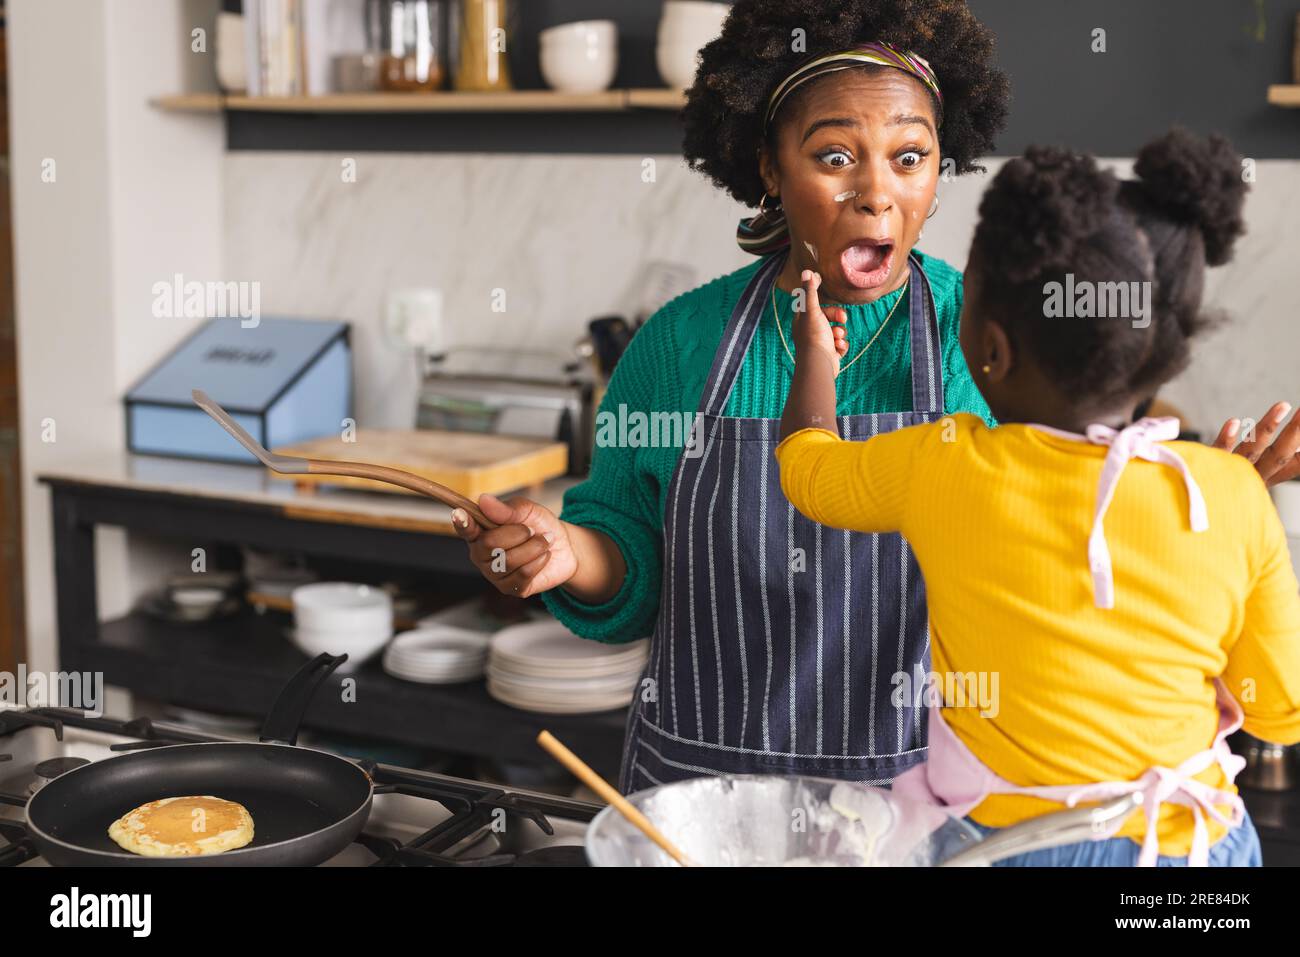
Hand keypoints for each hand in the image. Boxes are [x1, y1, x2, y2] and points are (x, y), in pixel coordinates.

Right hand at [450, 494, 577, 597]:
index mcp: (480, 531)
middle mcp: (481, 554)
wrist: (563, 547)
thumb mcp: (528, 510)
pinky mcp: (510, 588)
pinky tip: (543, 556)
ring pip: (509, 561)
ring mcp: (493, 574)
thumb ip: (507, 509)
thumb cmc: (539, 525)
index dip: (461, 522)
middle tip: (532, 530)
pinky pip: (523, 574)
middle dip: (518, 533)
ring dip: (533, 547)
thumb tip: (483, 500)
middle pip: (490, 543)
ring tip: (542, 542)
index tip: (459, 514)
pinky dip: (539, 561)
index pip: (465, 528)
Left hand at [792, 269, 848, 376]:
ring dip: (840, 333)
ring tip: (837, 338)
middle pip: (828, 317)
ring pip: (836, 331)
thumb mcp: (812, 311)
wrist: (819, 366)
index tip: (824, 284)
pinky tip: (838, 348)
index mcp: (802, 321)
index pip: (812, 303)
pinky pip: (840, 345)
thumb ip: (810, 291)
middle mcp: (810, 332)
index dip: (819, 297)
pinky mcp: (830, 355)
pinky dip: (841, 346)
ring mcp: (820, 344)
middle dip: (837, 317)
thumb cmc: (814, 337)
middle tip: (842, 318)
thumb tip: (807, 272)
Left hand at [1212, 402, 1299, 487]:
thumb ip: (1269, 466)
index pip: (1291, 466)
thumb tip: (1292, 449)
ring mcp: (1229, 474)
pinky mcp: (1206, 471)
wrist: (1181, 518)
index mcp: (1262, 480)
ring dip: (1268, 426)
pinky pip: (1218, 454)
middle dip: (1295, 433)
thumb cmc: (1219, 491)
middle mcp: (1250, 478)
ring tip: (1284, 405)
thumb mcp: (1248, 481)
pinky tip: (1234, 422)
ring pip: (1252, 450)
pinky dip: (1226, 439)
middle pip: (1278, 456)